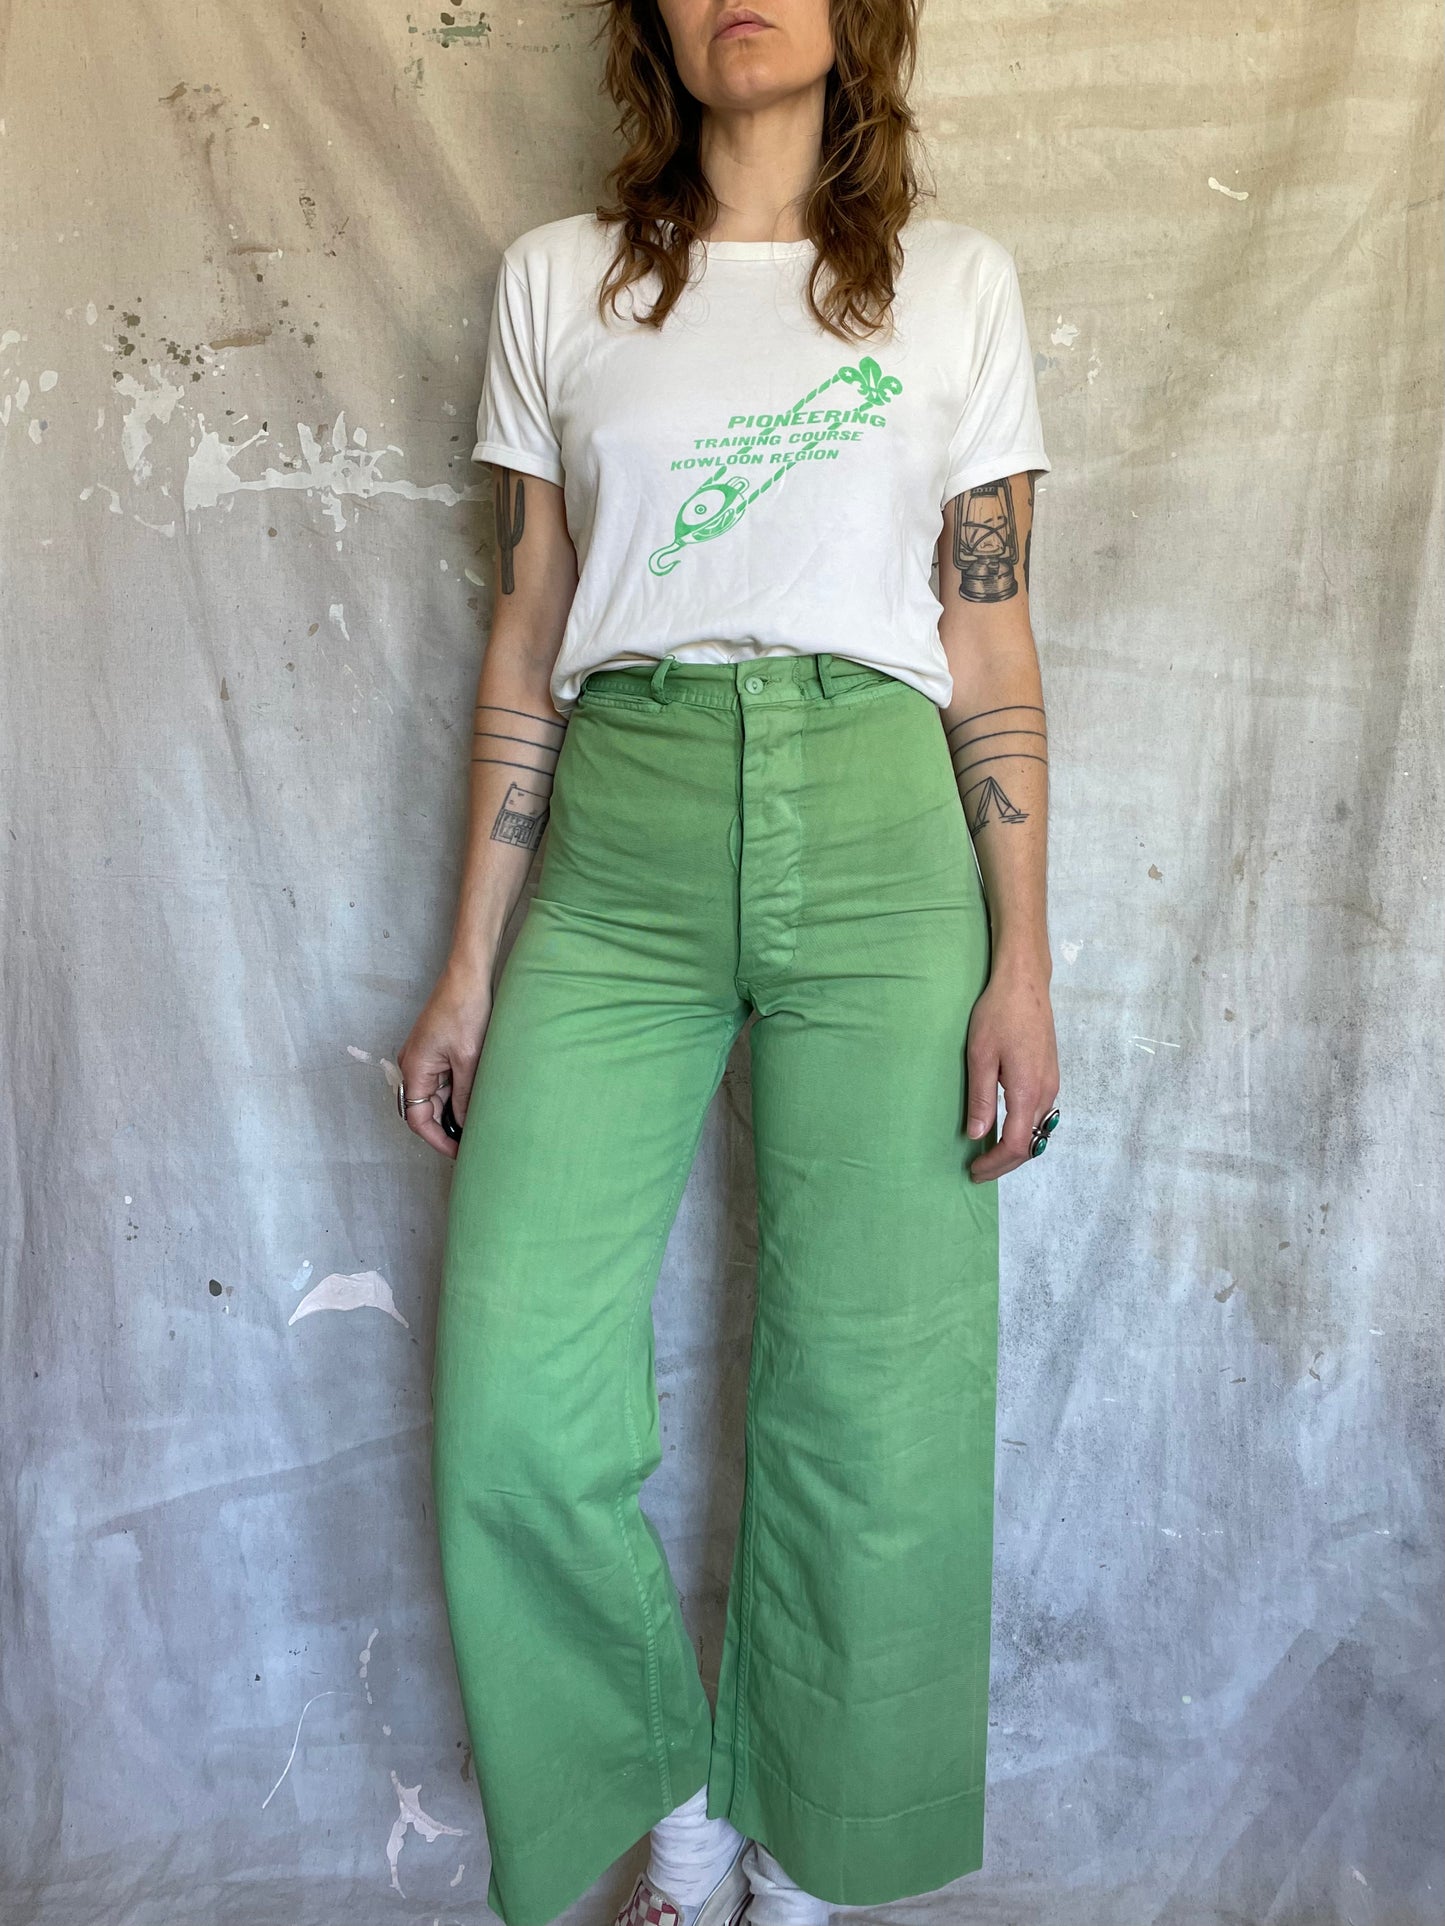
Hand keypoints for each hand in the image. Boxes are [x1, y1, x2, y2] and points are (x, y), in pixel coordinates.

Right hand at [395, 964, 492, 1160]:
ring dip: (453, 1111)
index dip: (437, 1139)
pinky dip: (457, 1094)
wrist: (468, 976)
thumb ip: (464, 1095)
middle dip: (446, 1128)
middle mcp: (413, 1066)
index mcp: (414, 1069)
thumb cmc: (464, 1010)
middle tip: (472, 1142)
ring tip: (478, 1123)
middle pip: (425, 1110)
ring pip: (435, 1097)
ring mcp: (424, 1058)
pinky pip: (442, 1082)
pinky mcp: (436, 1051)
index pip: (418, 1119)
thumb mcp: (469, 1059)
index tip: (459, 1152)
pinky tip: (476, 1100)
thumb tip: (464, 1123)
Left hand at [963, 955, 1059, 1182]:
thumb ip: (981, 1098)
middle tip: (978, 1170)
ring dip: (1016, 1148)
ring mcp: (1052, 1084)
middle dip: (1005, 1163)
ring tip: (989, 1154)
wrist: (1025, 984)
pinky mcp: (1051, 1075)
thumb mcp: (980, 1056)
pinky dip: (1025, 1131)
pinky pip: (1042, 1115)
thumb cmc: (999, 1014)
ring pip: (1039, 1131)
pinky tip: (1006, 1128)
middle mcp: (1046, 1092)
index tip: (975, 1171)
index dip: (996, 1164)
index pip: (1017, 1144)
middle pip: (1031, 1144)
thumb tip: (977, 1135)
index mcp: (1028, 1091)